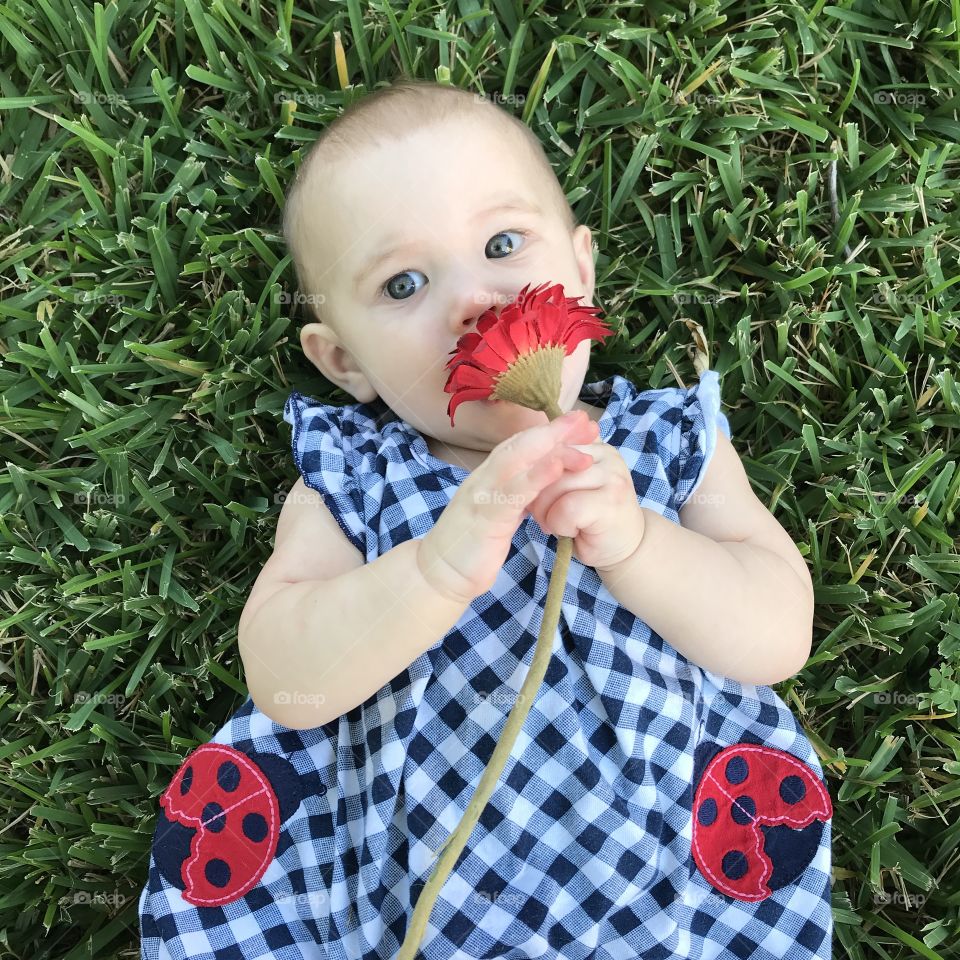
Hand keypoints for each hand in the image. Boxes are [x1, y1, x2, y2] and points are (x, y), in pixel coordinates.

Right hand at [419, 410, 600, 603]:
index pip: (522, 445)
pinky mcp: (483, 518)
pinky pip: (511, 493)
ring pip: (515, 460)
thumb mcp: (498, 512)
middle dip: (554, 429)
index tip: (580, 422)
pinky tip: (556, 468)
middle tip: (584, 417)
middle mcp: (484, 478)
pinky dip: (534, 477)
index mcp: (490, 477)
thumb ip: (516, 494)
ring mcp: (482, 495)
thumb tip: (541, 480)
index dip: (551, 432)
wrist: (440, 573)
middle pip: (521, 444)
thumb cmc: (472, 544)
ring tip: (578, 435)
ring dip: (549, 446)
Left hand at [526, 426, 645, 571]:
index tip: (531, 492)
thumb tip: (521, 450)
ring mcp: (612, 475)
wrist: (624, 549)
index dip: (533, 471)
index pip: (549, 444)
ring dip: (546, 512)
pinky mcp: (612, 500)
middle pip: (549, 463)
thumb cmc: (589, 518)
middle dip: (535, 494)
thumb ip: (553, 468)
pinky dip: (560, 524)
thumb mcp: (569, 487)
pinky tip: (571, 531)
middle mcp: (605, 454)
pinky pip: (567, 507)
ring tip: (558, 524)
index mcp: (592, 445)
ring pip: (556, 485)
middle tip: (543, 516)